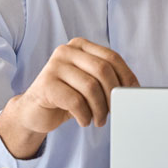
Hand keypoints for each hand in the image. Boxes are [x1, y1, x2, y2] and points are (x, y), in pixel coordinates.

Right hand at [0, 38, 138, 157]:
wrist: (34, 111)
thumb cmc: (67, 97)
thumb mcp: (89, 84)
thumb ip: (107, 80)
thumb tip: (133, 90)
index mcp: (80, 46)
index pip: (112, 57)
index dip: (126, 77)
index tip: (132, 94)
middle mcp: (66, 51)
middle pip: (103, 70)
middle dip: (112, 95)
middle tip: (112, 112)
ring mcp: (54, 66)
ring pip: (90, 86)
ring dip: (100, 109)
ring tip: (98, 120)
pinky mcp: (46, 84)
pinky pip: (75, 101)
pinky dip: (85, 115)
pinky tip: (84, 121)